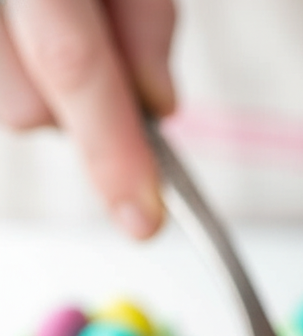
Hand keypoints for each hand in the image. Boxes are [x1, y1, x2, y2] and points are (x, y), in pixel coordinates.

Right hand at [0, 0, 175, 237]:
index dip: (112, 147)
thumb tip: (156, 104)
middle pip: (25, 106)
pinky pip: (3, 86)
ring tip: (63, 12)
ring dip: (44, 84)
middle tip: (106, 41)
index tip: (142, 216)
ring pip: (9, 104)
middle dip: (84, 109)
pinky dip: (23, 66)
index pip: (71, 61)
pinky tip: (35, 24)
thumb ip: (145, 12)